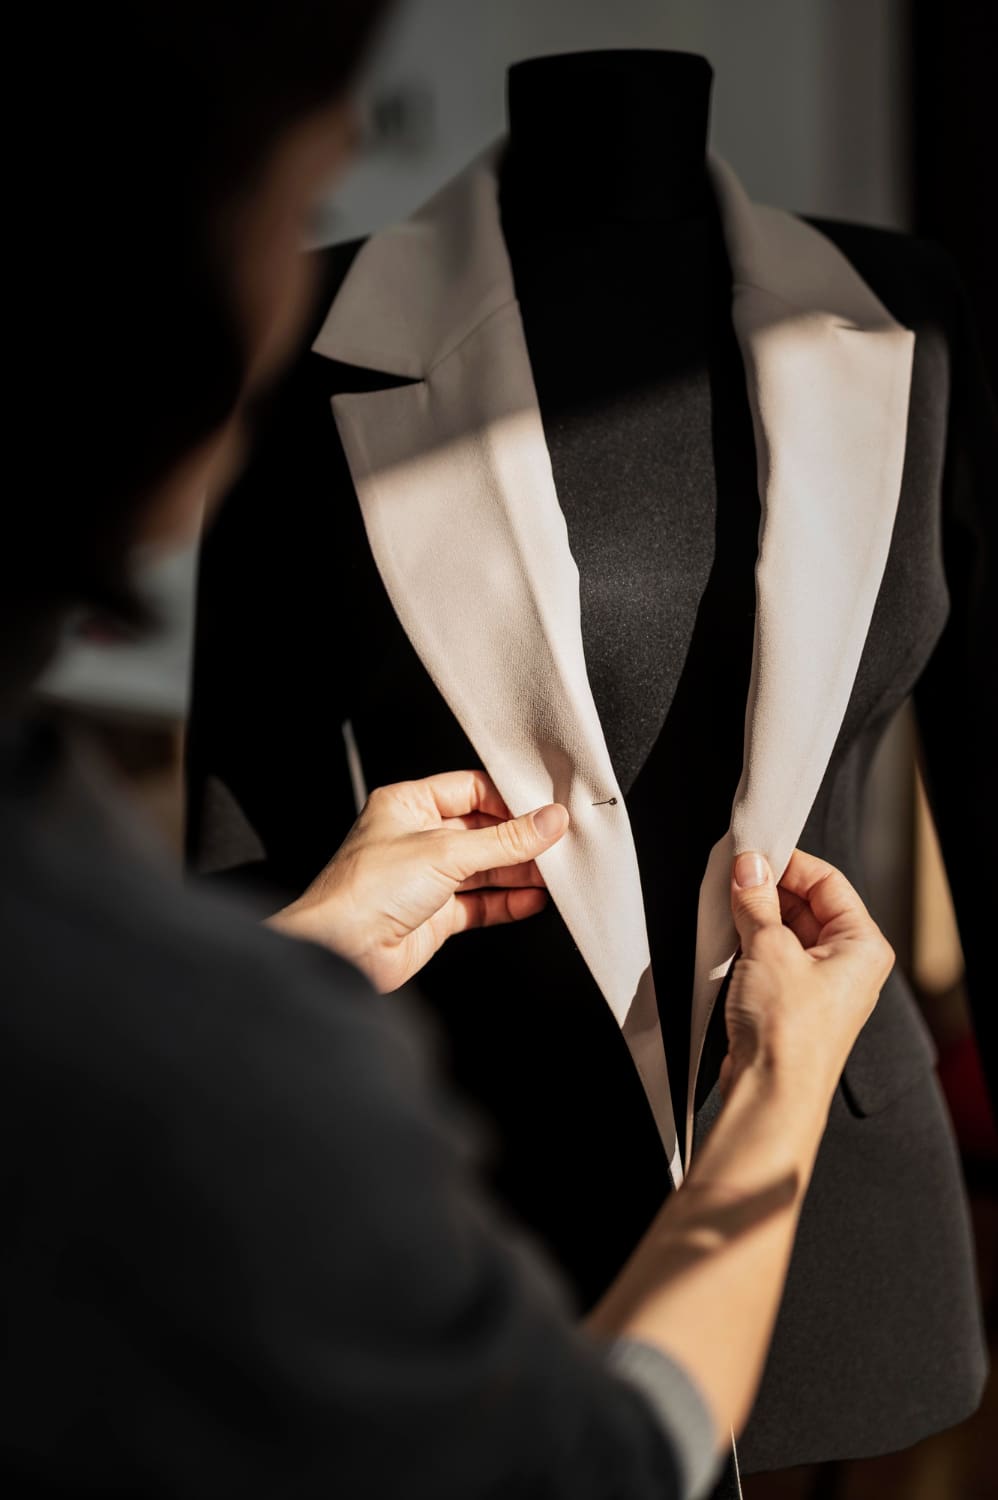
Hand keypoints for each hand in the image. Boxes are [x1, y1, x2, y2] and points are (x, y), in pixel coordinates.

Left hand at [267, 770, 568, 991]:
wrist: (341, 951)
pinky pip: (479, 902)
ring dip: (518, 872)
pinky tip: (532, 900)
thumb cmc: (364, 891)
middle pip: (481, 830)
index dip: (508, 800)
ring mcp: (425, 877)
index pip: (470, 789)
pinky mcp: (434, 914)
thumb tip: (547, 821)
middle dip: (518, 840)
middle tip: (556, 844)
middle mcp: (416, 837)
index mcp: (407, 805)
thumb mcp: (446, 852)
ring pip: (483, 868)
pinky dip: (507, 901)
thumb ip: (504, 840)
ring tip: (553, 874)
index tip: (544, 811)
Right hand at [722, 848, 894, 1106]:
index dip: (789, 864)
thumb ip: (757, 901)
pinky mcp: (793, 1004)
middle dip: (768, 890)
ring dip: (756, 917)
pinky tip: (726, 937)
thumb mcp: (769, 949)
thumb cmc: (788, 1032)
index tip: (751, 855)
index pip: (828, 881)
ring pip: (787, 931)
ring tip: (726, 908)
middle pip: (808, 905)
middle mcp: (849, 964)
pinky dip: (751, 944)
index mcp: (863, 945)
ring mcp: (821, 986)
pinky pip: (774, 958)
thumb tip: (749, 866)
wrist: (771, 1094)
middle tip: (731, 879)